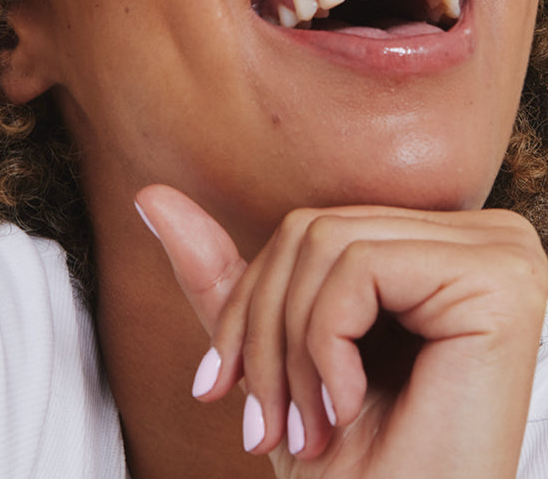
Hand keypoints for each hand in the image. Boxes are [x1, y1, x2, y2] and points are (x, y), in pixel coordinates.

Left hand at [135, 186, 547, 477]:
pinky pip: (360, 268)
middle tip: (267, 426)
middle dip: (263, 331)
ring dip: (291, 350)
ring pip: (326, 241)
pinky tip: (348, 407)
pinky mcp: (498, 279)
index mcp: (439, 245)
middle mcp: (480, 234)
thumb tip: (150, 196)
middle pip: (314, 228)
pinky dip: (325, 345)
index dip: (252, 303)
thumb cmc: (358, 466)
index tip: (222, 387)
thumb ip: (225, 274)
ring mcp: (498, 250)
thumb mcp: (276, 358)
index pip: (312, 225)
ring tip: (307, 426)